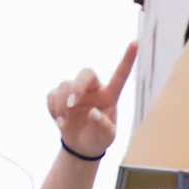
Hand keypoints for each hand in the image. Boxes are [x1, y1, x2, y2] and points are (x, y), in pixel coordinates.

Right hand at [47, 41, 137, 157]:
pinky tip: (59, 121)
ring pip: (65, 85)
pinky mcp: (60, 98)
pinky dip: (53, 108)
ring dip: (61, 103)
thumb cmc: (99, 138)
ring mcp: (76, 93)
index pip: (120, 74)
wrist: (83, 146)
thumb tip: (93, 112)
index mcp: (110, 95)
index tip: (136, 42)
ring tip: (63, 122)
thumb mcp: (106, 136)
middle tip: (73, 102)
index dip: (128, 59)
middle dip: (77, 86)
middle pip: (85, 73)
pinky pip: (52, 95)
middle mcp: (93, 90)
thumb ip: (102, 125)